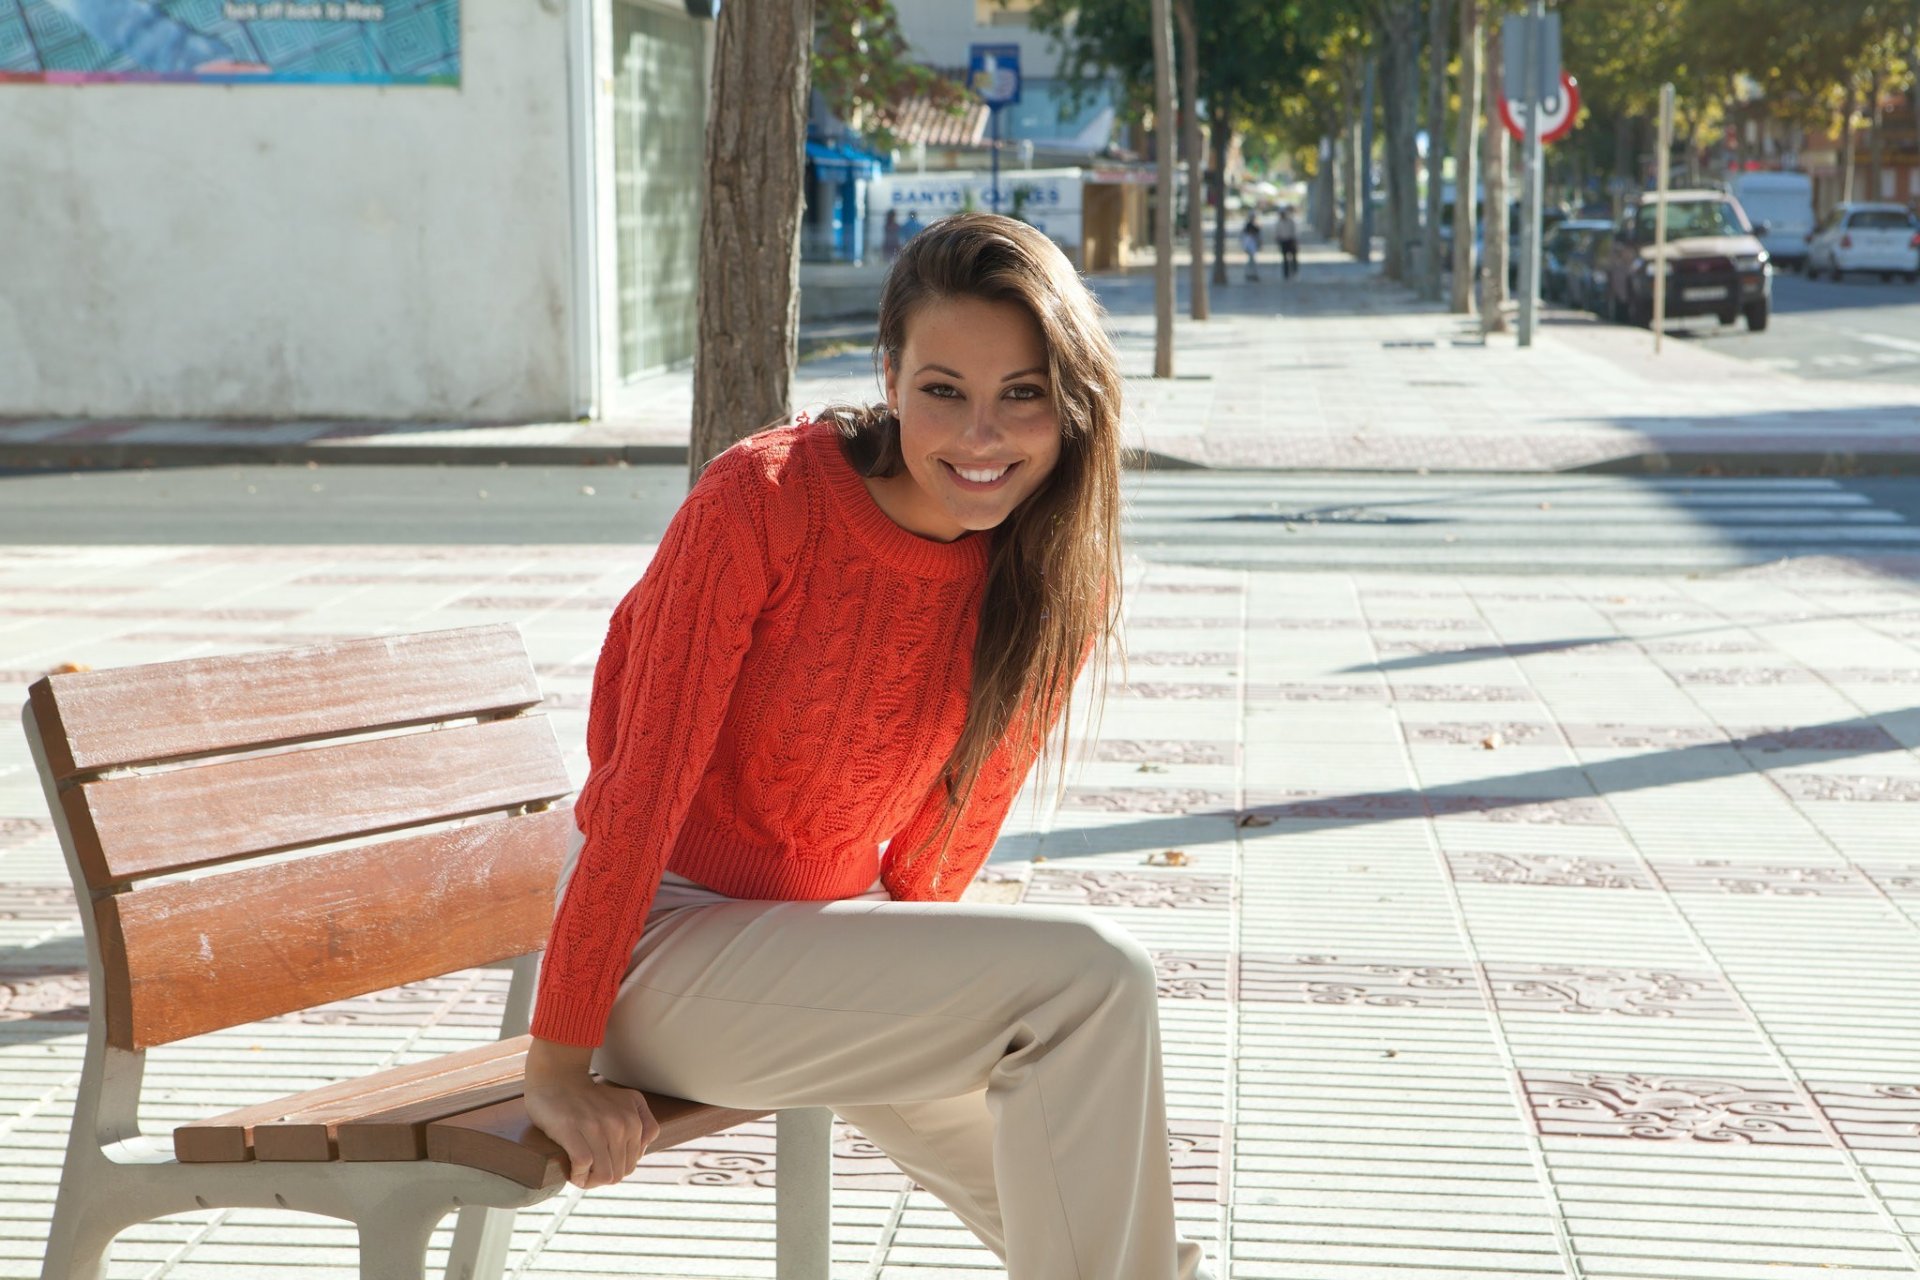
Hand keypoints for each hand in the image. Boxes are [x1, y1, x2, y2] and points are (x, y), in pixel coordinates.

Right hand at [524, 1039, 658, 1188]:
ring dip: (588, 1180)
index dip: (613, 1170)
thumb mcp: (627, 1102)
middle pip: (619, 1173)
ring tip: (578, 1172)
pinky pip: (584, 1166)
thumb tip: (640, 1153)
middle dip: (601, 1178)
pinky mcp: (574, 1130)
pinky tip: (571, 1168)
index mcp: (634, 1119)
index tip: (598, 1163)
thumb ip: (644, 1124)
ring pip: (604, 1175)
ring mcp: (598, 1126)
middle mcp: (621, 1123)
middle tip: (585, 1170)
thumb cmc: (589, 1097)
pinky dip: (577, 1174)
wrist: (557, 1079)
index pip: (631, 1165)